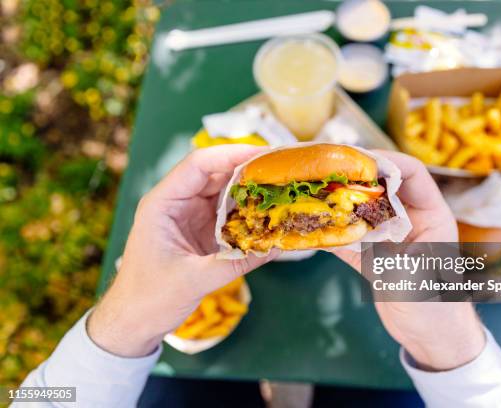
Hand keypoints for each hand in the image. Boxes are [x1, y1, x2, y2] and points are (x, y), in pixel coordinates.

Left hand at [88, 145, 277, 356]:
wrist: (133, 322)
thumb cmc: (149, 299)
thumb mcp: (193, 280)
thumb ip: (235, 262)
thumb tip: (276, 247)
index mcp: (163, 203)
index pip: (199, 165)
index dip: (232, 154)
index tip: (265, 154)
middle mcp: (177, 202)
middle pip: (216, 173)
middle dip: (249, 168)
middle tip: (283, 169)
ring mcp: (189, 215)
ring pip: (225, 191)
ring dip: (252, 190)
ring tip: (283, 187)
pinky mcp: (201, 231)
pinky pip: (228, 213)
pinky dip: (248, 212)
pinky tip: (270, 214)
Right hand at [333, 151, 484, 370]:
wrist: (434, 340)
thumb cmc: (437, 309)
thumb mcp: (413, 278)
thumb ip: (382, 253)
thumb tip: (346, 233)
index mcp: (433, 217)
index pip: (413, 174)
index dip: (387, 161)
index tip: (356, 158)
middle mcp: (412, 221)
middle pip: (383, 186)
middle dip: (356, 176)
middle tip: (325, 170)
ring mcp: (392, 238)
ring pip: (365, 209)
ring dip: (342, 202)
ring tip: (314, 191)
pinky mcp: (375, 256)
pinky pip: (352, 236)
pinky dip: (334, 231)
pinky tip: (313, 227)